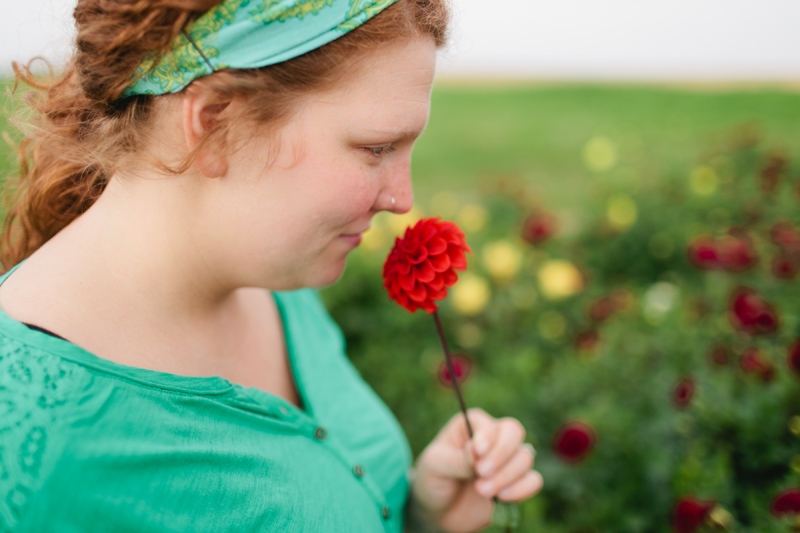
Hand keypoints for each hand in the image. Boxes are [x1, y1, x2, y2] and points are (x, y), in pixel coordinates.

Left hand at [408, 408, 542, 532]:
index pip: (490, 424)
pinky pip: (533, 480)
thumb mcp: (435, 465)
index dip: (487, 438)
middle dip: (501, 454)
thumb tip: (479, 454)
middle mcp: (493, 438)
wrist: (438, 512)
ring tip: (481, 491)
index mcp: (472, 425)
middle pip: (514, 432)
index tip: (477, 454)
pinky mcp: (516, 483)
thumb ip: (458, 459)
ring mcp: (507, 460)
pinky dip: (522, 489)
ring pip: (525, 457)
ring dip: (507, 476)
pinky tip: (501, 498)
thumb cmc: (433, 479)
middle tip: (481, 473)